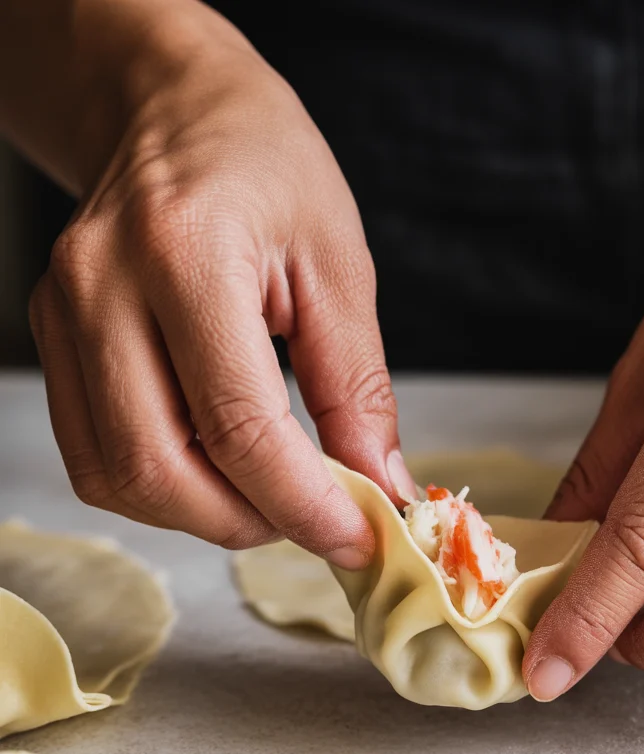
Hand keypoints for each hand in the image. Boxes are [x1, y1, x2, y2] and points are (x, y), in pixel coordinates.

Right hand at [27, 3, 414, 561]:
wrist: (173, 114)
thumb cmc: (264, 167)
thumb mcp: (338, 265)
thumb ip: (357, 387)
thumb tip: (378, 486)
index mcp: (185, 253)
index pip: (240, 426)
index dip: (304, 505)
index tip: (358, 538)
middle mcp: (103, 288)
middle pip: (160, 470)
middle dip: (250, 522)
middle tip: (316, 518)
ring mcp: (64, 316)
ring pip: (120, 478)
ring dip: (205, 515)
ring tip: (271, 491)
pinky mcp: (53, 340)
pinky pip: (97, 458)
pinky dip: (165, 488)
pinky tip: (218, 466)